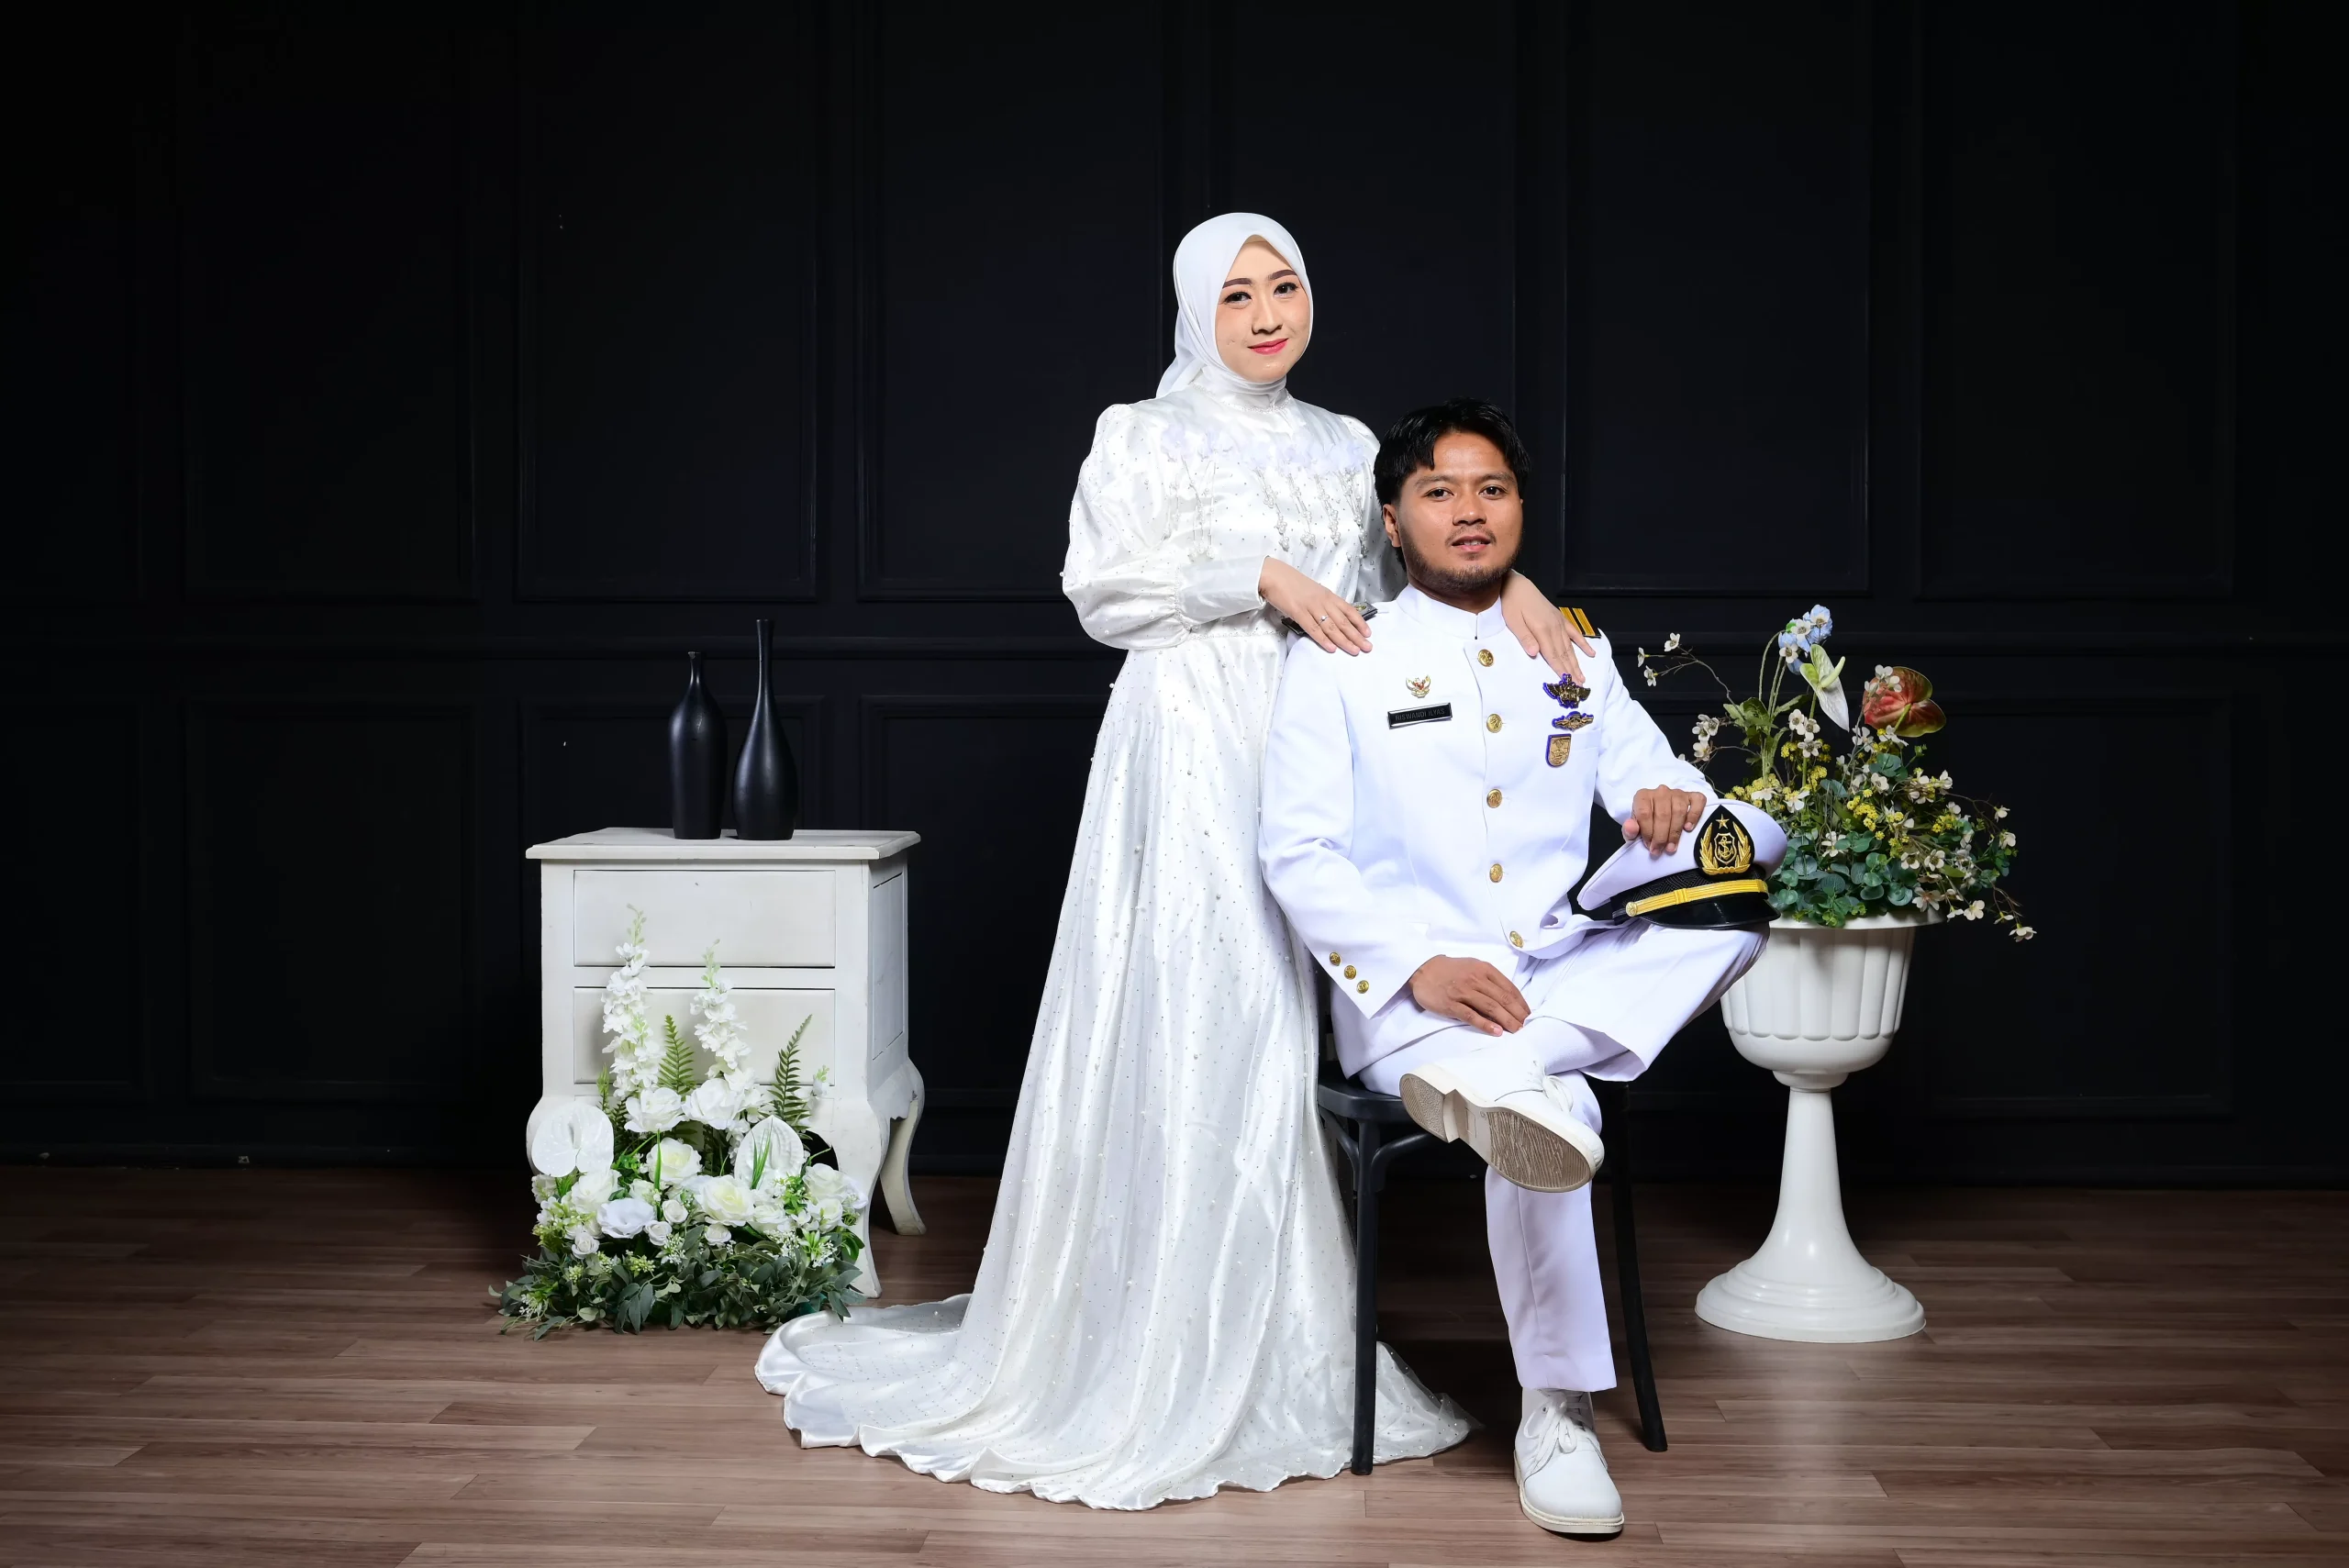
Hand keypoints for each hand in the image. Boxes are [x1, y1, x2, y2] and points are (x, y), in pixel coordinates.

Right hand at [1260, 558, 1371, 653]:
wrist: (1273, 575)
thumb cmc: (1292, 583)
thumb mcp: (1313, 591)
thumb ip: (1323, 602)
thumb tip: (1333, 617)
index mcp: (1328, 595)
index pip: (1349, 610)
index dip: (1359, 622)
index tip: (1368, 634)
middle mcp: (1323, 601)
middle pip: (1343, 621)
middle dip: (1356, 636)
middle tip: (1367, 647)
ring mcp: (1311, 607)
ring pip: (1331, 626)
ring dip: (1344, 640)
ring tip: (1354, 650)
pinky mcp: (1298, 612)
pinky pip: (1313, 628)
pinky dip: (1323, 639)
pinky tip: (1331, 648)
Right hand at [1408, 956, 1529, 1036]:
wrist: (1423, 970)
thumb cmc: (1450, 970)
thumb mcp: (1473, 967)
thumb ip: (1489, 979)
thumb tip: (1507, 997)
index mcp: (1484, 969)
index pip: (1508, 988)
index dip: (1520, 1002)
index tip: (1527, 1014)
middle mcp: (1476, 979)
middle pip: (1502, 999)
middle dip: (1517, 1014)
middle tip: (1526, 1026)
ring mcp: (1464, 992)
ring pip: (1491, 1007)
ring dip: (1506, 1020)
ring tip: (1516, 1030)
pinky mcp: (1451, 1004)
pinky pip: (1471, 1015)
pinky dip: (1485, 1024)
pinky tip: (1496, 1032)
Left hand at [1498, 572, 1590, 678]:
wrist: (1517, 585)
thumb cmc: (1512, 604)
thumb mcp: (1513, 622)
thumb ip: (1525, 638)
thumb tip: (1534, 654)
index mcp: (1542, 630)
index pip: (1553, 655)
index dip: (1560, 669)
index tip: (1567, 683)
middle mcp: (1554, 627)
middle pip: (1564, 653)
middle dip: (1572, 670)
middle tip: (1579, 686)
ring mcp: (1559, 622)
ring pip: (1570, 646)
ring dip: (1577, 662)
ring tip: (1582, 676)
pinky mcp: (1560, 618)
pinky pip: (1574, 633)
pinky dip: (1583, 643)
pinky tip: (1590, 652)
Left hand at [1622, 786, 1707, 853]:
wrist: (1658, 813)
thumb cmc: (1646, 822)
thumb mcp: (1635, 828)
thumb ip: (1629, 830)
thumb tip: (1631, 828)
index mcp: (1642, 796)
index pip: (1645, 813)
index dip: (1647, 832)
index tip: (1649, 846)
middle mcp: (1660, 791)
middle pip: (1663, 814)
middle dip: (1661, 836)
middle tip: (1659, 850)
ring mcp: (1677, 793)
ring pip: (1679, 811)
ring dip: (1675, 832)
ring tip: (1672, 847)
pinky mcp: (1692, 796)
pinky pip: (1697, 802)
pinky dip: (1694, 815)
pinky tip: (1688, 828)